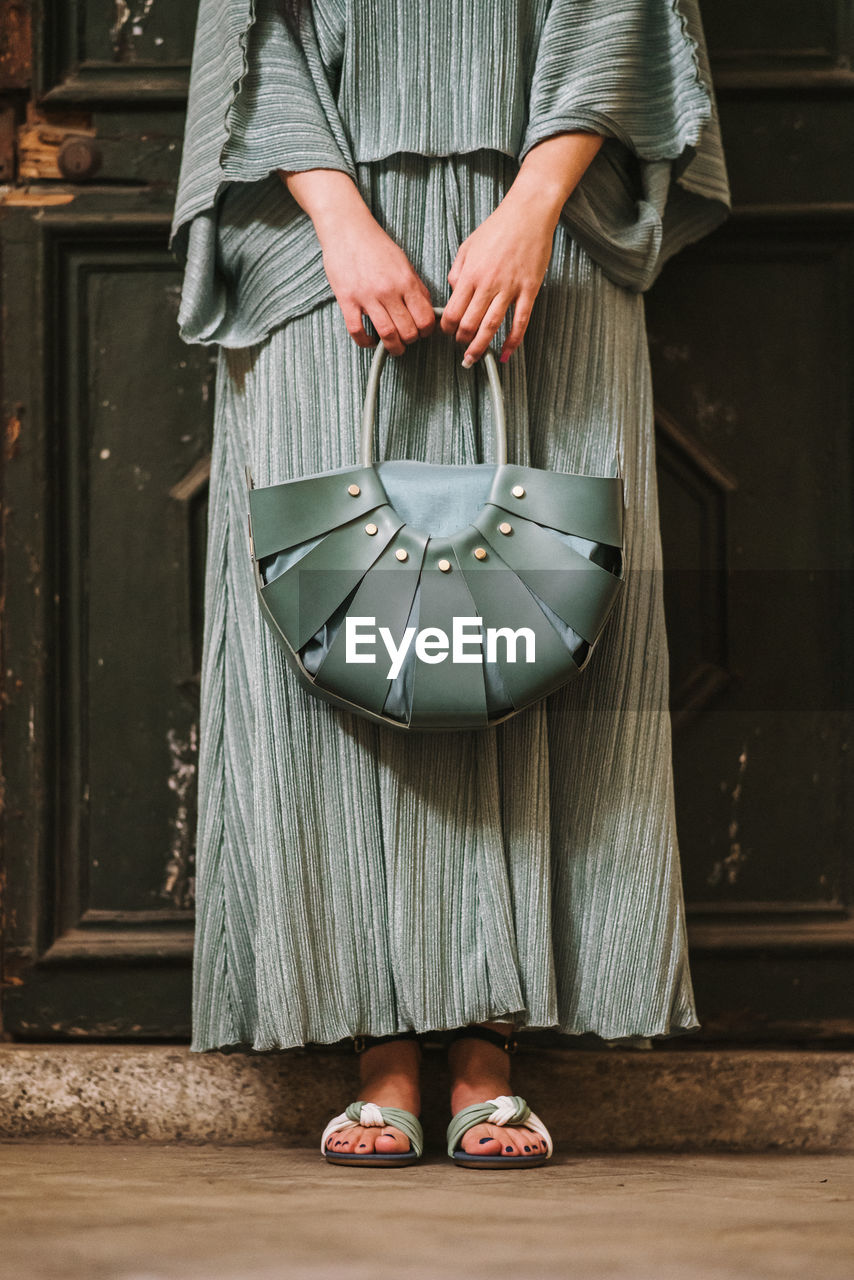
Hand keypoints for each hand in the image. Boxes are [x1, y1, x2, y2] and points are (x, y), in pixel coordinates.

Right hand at [319, 205, 435, 355]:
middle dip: (411, 341)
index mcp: (405, 281)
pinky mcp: (346, 300)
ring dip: (393, 347)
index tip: (423, 332)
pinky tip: (370, 341)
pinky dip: (365, 342)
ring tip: (394, 347)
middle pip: (407, 331)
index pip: (424, 319)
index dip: (427, 331)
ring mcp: (366, 296)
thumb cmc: (377, 246)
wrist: (347, 229)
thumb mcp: (404, 263)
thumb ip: (416, 287)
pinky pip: (357, 331)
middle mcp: (388, 291)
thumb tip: (427, 310)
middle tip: (408, 339)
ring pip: (386, 334)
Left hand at [440, 193, 554, 366]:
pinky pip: (520, 321)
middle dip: (462, 341)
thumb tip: (453, 292)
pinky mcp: (529, 290)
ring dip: (481, 346)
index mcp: (470, 274)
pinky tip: (506, 352)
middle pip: (469, 323)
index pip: (453, 311)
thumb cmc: (497, 227)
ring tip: (474, 358)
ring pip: (492, 326)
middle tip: (461, 348)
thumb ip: (458, 271)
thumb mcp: (468, 246)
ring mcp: (510, 288)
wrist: (528, 213)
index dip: (447, 327)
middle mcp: (488, 284)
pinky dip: (513, 340)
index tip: (448, 333)